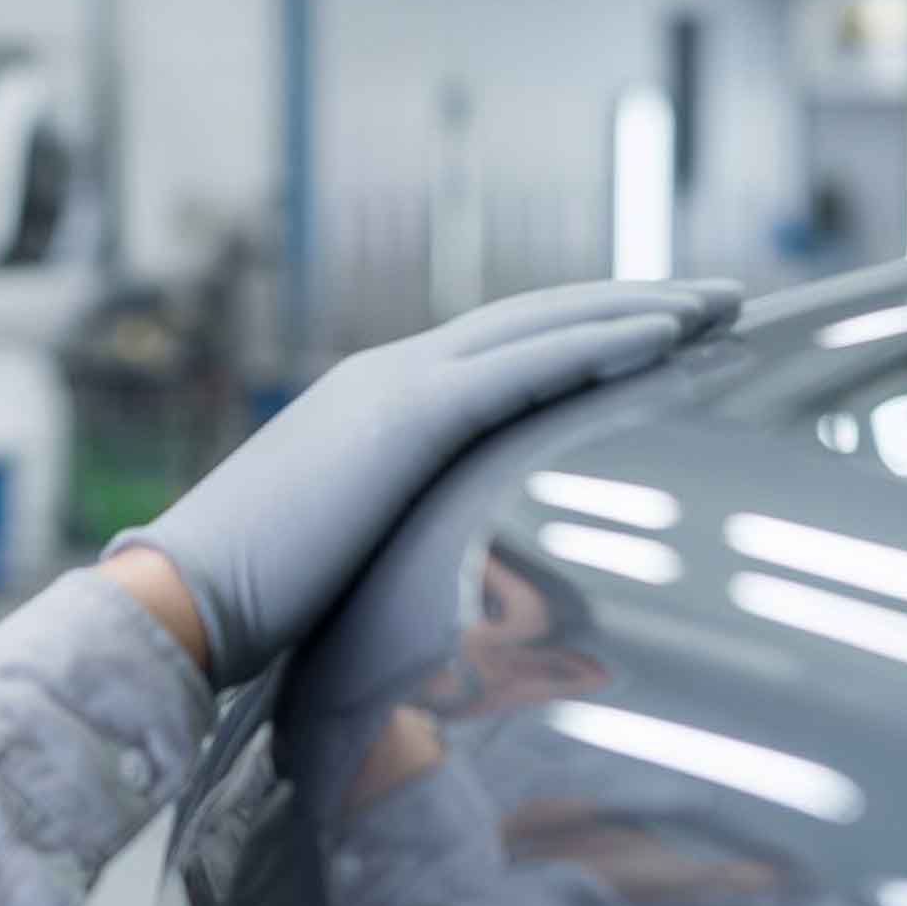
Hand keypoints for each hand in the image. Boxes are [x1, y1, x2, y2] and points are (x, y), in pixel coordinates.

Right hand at [104, 279, 740, 686]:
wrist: (180, 603)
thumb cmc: (250, 605)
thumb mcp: (344, 552)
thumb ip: (398, 532)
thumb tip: (440, 574)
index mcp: (375, 407)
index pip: (500, 354)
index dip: (584, 338)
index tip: (660, 339)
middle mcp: (390, 374)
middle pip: (536, 320)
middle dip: (633, 304)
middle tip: (723, 300)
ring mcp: (396, 386)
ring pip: (544, 326)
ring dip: (641, 310)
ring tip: (726, 306)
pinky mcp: (406, 415)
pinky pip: (528, 366)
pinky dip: (603, 344)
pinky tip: (670, 339)